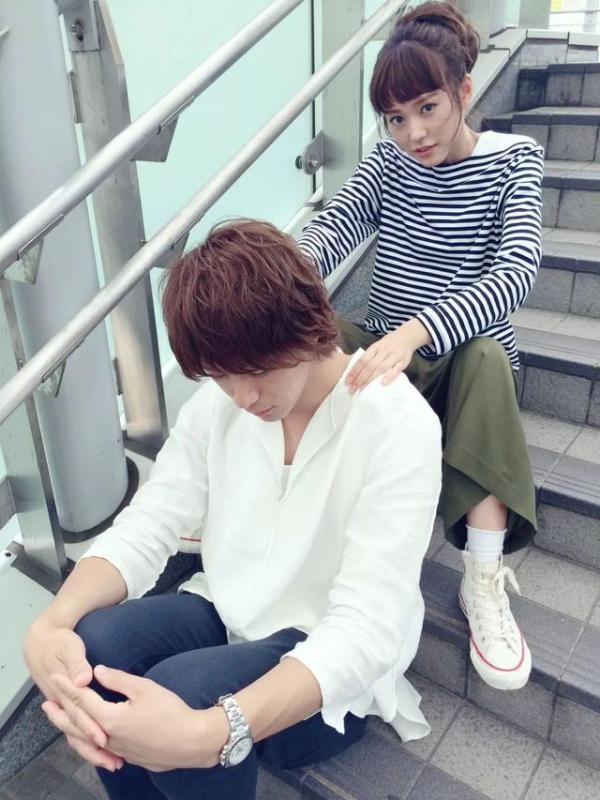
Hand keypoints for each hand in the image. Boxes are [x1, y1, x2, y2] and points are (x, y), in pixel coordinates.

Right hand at [24, 620, 118, 768]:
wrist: (41, 643)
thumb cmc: (59, 643)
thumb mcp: (69, 648)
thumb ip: (77, 664)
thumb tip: (83, 678)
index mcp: (63, 691)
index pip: (77, 713)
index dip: (90, 727)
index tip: (104, 739)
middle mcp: (62, 703)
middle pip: (76, 731)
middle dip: (94, 748)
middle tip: (113, 761)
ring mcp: (63, 707)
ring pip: (75, 735)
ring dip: (92, 750)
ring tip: (113, 762)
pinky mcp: (67, 707)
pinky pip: (76, 730)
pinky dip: (87, 742)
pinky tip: (103, 749)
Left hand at [45, 665, 229, 771]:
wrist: (190, 742)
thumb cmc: (171, 713)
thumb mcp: (145, 689)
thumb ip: (118, 679)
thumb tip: (96, 671)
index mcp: (111, 718)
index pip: (82, 700)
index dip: (68, 687)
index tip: (55, 676)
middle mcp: (108, 737)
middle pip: (76, 725)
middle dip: (60, 712)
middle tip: (45, 703)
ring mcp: (116, 750)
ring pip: (84, 740)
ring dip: (69, 728)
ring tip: (61, 720)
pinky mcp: (126, 756)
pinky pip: (96, 748)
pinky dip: (85, 740)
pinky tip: (88, 736)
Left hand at [346, 319, 430, 393]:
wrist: (407, 336)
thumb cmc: (388, 344)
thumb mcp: (377, 346)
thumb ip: (368, 357)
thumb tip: (354, 371)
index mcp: (375, 347)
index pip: (362, 360)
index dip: (354, 371)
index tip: (347, 381)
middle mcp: (383, 351)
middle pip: (370, 366)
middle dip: (359, 379)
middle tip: (352, 389)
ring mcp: (394, 356)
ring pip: (381, 368)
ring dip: (370, 380)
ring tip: (362, 389)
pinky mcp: (403, 361)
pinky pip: (396, 369)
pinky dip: (390, 376)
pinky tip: (383, 384)